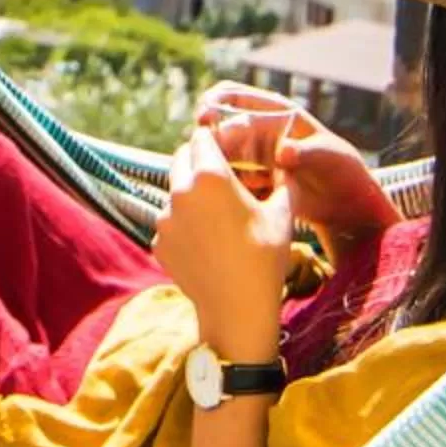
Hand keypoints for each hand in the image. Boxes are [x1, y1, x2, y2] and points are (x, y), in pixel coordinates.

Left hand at [153, 127, 294, 363]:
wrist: (236, 309)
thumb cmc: (265, 256)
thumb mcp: (283, 213)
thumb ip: (283, 180)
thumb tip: (288, 164)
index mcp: (209, 175)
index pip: (201, 137)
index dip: (215, 138)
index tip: (227, 147)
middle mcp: (179, 191)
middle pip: (181, 158)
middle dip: (198, 160)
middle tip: (222, 176)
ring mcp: (163, 219)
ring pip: (174, 192)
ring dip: (191, 194)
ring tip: (217, 215)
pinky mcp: (157, 243)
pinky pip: (170, 222)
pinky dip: (184, 224)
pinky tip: (207, 241)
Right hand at [195, 87, 397, 265]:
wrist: (346, 203)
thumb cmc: (342, 170)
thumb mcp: (329, 157)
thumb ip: (305, 152)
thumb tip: (282, 153)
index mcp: (278, 113)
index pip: (236, 98)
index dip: (216, 104)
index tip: (203, 118)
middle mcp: (262, 130)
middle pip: (221, 122)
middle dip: (206, 132)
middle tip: (196, 148)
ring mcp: (255, 154)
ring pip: (222, 150)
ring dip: (211, 158)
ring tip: (207, 172)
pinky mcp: (254, 178)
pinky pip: (231, 175)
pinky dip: (223, 180)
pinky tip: (222, 191)